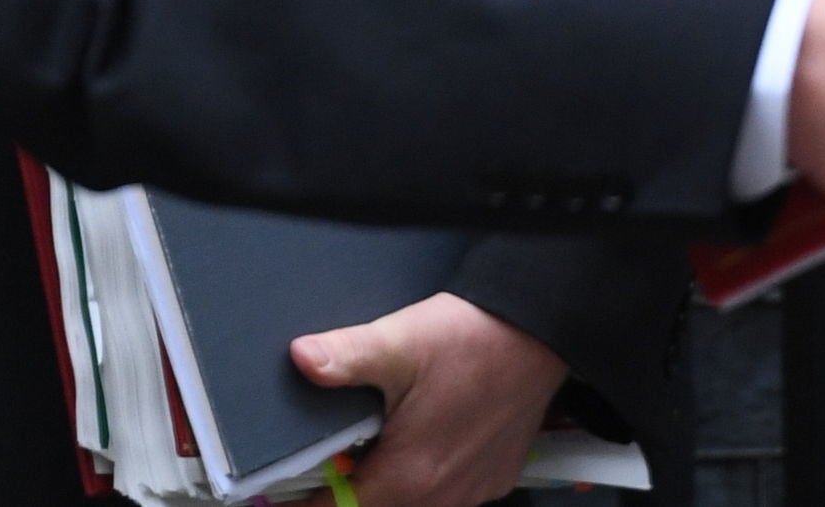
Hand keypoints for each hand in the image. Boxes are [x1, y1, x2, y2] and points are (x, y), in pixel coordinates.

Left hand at [288, 291, 565, 505]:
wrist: (540, 335)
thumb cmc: (472, 341)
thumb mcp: (399, 343)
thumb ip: (345, 357)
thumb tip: (301, 359)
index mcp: (409, 476)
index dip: (309, 500)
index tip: (285, 492)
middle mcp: (443, 496)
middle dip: (348, 488)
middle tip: (328, 455)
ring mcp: (472, 491)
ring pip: (412, 503)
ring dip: (388, 482)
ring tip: (376, 442)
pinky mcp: (493, 478)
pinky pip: (448, 492)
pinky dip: (426, 476)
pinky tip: (421, 438)